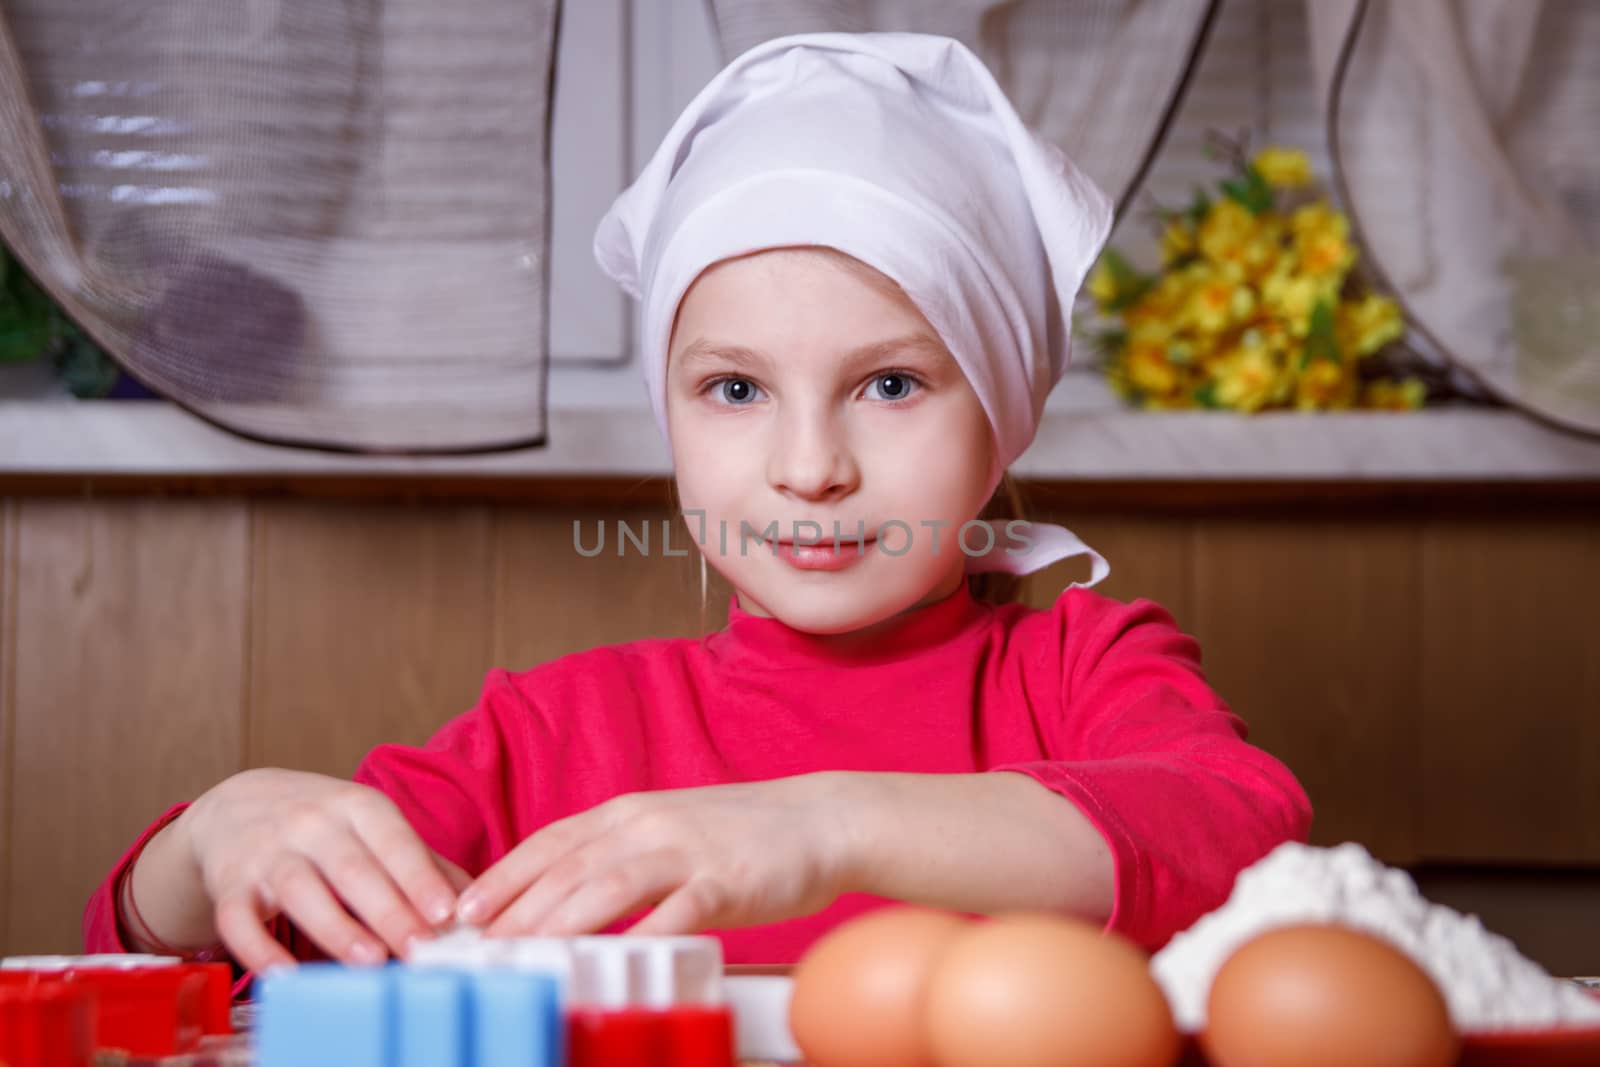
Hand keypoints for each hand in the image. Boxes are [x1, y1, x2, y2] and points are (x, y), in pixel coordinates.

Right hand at [179, 768, 470, 971]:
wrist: (235, 806)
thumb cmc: (321, 824)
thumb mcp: (372, 826)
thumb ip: (422, 862)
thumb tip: (475, 902)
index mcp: (356, 806)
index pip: (392, 840)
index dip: (419, 876)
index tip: (446, 912)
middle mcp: (311, 824)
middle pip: (353, 869)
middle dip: (389, 910)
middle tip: (420, 948)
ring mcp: (267, 853)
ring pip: (302, 890)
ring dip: (336, 927)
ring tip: (370, 960)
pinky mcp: (230, 885)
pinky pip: (240, 920)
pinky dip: (260, 949)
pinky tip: (285, 975)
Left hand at [456, 773, 856, 937]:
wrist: (819, 820)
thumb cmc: (741, 836)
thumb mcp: (667, 832)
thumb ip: (617, 857)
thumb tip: (560, 894)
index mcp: (629, 813)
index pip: (549, 843)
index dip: (502, 877)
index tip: (462, 913)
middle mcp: (649, 825)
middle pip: (566, 868)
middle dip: (514, 910)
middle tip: (475, 949)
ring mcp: (686, 851)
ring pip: (607, 886)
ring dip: (557, 923)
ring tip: (521, 957)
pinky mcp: (724, 882)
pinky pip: (674, 913)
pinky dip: (638, 939)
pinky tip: (611, 964)